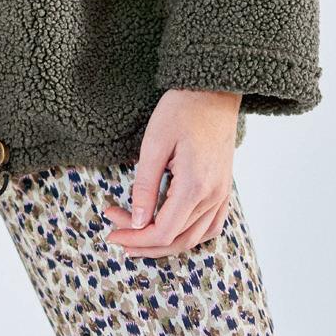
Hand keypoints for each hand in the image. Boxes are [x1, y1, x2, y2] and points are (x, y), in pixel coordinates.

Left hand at [103, 88, 239, 258]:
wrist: (213, 92)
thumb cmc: (181, 111)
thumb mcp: (154, 144)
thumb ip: (145, 186)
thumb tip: (138, 222)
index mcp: (195, 186)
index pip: (163, 231)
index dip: (135, 238)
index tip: (111, 231)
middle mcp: (213, 196)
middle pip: (177, 239)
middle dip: (143, 241)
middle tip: (116, 230)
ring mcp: (222, 194)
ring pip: (194, 238)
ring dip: (164, 243)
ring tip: (136, 235)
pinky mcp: (224, 189)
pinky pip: (211, 226)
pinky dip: (189, 236)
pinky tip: (170, 230)